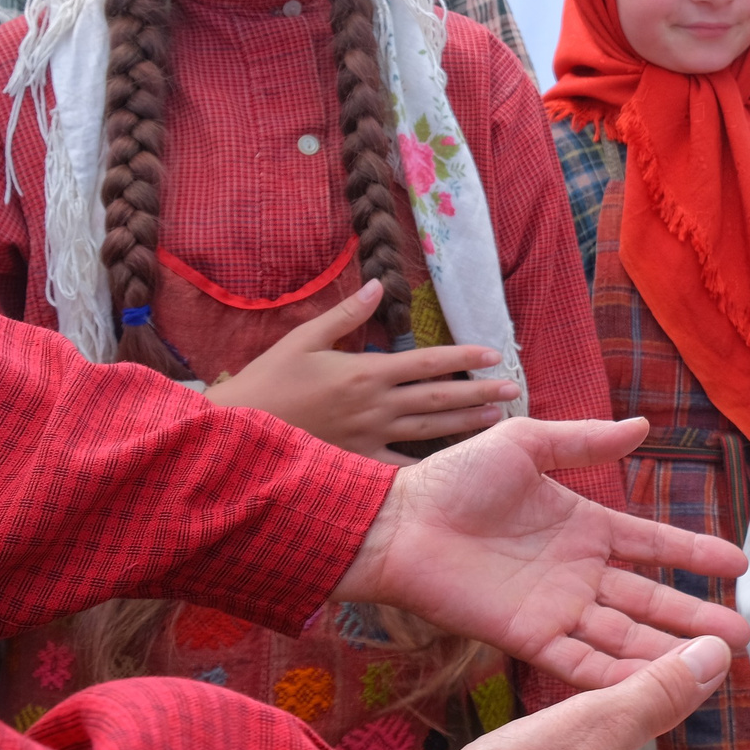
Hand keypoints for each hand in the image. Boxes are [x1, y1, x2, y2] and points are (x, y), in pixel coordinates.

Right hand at [209, 281, 512, 462]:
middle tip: (512, 390)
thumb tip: (377, 284)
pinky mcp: (357, 461)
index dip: (462, 357)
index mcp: (365, 371)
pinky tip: (453, 465)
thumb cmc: (268, 380)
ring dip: (465, 424)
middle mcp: (374, 405)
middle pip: (437, 397)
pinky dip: (428, 464)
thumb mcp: (304, 339)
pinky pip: (400, 464)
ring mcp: (369, 436)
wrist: (236, 433)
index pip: (426, 361)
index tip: (492, 353)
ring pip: (428, 429)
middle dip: (479, 393)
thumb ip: (346, 315)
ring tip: (496, 420)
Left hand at [332, 413, 749, 687]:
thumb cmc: (453, 478)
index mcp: (584, 527)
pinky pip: (579, 661)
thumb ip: (585, 441)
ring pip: (624, 637)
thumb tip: (644, 426)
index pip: (654, 545)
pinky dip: (615, 677)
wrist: (397, 523)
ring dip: (667, 653)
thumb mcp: (526, 444)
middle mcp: (578, 574)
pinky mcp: (526, 637)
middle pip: (650, 601)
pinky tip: (652, 687)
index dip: (696, 553)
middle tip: (743, 636)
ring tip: (713, 665)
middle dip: (695, 618)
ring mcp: (555, 609)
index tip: (740, 565)